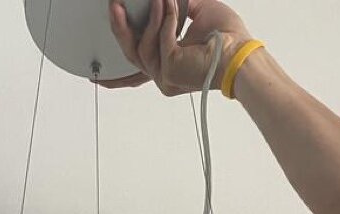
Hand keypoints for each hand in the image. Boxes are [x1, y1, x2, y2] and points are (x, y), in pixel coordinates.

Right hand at [102, 0, 250, 95]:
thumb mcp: (198, 12)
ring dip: (151, 18)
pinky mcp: (169, 71)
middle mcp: (165, 75)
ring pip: (142, 46)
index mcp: (170, 65)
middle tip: (115, 7)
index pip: (137, 74)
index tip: (99, 79)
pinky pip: (158, 39)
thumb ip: (177, 8)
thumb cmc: (229, 38)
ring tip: (161, 0)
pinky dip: (165, 20)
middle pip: (131, 54)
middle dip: (121, 29)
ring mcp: (165, 76)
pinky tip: (172, 7)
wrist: (241, 53)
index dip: (117, 78)